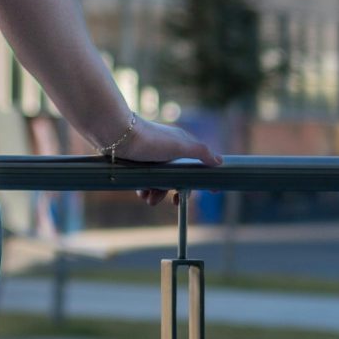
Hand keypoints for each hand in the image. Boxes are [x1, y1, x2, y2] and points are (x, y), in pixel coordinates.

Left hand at [106, 115, 222, 209]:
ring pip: (159, 183)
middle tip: (174, 202)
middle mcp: (167, 153)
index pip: (197, 164)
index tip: (210, 191)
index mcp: (180, 146)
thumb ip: (201, 152)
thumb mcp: (180, 145)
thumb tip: (220, 161)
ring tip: (151, 199)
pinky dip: (144, 190)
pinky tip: (141, 193)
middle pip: (178, 178)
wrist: (118, 136)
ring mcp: (151, 159)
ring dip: (157, 194)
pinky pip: (144, 183)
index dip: (202, 178)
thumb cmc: (152, 139)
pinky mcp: (136, 165)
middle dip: (176, 191)